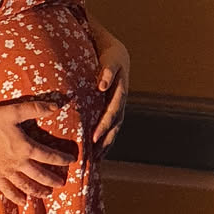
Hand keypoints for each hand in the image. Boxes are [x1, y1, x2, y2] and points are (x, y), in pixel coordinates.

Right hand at [0, 99, 71, 205]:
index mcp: (26, 147)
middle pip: (41, 174)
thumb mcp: (14, 111)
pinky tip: (23, 202)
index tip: (71, 161)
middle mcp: (18, 163)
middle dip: (53, 180)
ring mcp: (6, 171)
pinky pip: (8, 189)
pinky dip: (16, 196)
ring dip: (38, 191)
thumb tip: (56, 106)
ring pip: (26, 185)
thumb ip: (36, 108)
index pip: (49, 156)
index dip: (62, 159)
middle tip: (62, 184)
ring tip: (48, 195)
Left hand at [92, 33, 129, 150]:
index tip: (94, 137)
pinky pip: (111, 128)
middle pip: (115, 125)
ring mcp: (118, 107)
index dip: (105, 125)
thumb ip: (107, 71)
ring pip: (114, 129)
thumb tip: (101, 86)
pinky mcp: (113, 110)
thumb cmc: (110, 56)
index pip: (113, 111)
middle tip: (92, 154)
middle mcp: (121, 102)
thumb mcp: (110, 59)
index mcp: (120, 91)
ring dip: (106, 144)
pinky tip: (97, 154)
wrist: (117, 54)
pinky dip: (106, 141)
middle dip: (105, 140)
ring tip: (95, 159)